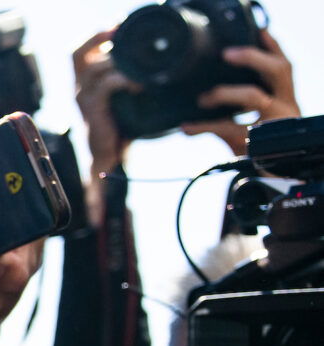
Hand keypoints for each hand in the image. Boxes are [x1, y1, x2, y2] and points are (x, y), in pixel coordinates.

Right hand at [73, 28, 136, 179]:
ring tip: (141, 66)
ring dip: (120, 62)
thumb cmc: (119, 124)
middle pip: (79, 52)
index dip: (95, 35)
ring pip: (96, 67)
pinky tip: (139, 85)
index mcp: (83, 81)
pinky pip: (107, 85)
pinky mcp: (91, 109)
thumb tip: (147, 56)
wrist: (110, 155)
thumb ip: (125, 75)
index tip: (117, 24)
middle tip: (123, 32)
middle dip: (102, 39)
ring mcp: (83, 97)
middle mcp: (78, 87)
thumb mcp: (121, 96)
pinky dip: (125, 80)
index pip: (79, 50)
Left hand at [183, 30, 300, 156]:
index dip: (273, 48)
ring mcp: (277, 125)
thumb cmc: (257, 154)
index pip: (284, 67)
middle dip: (253, 58)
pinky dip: (204, 126)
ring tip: (204, 98)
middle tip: (227, 54)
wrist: (269, 184)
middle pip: (279, 70)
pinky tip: (188, 126)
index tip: (260, 32)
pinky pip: (230, 128)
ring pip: (256, 96)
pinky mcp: (260, 143)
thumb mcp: (247, 130)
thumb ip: (228, 116)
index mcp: (286, 100)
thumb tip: (194, 110)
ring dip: (225, 93)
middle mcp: (287, 108)